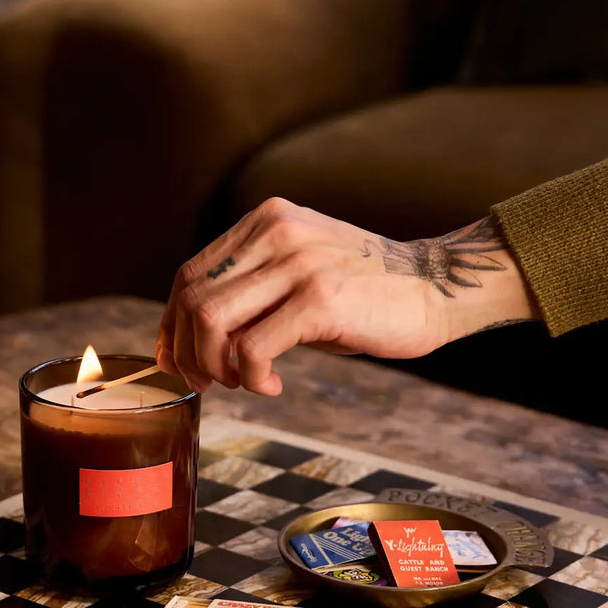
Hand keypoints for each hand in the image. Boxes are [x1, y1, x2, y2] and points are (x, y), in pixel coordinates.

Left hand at [156, 198, 536, 394]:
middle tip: (211, 383)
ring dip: (217, 367)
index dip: (171, 326)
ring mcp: (298, 262)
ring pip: (212, 322)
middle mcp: (275, 231)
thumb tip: (195, 336)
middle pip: (192, 299)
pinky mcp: (319, 298)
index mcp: (265, 221)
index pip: (189, 275)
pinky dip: (251, 377)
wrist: (437, 288)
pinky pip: (252, 348)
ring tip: (245, 383)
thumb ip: (253, 289)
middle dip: (188, 354)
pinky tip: (272, 386)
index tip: (175, 362)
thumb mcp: (300, 273)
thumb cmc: (365, 292)